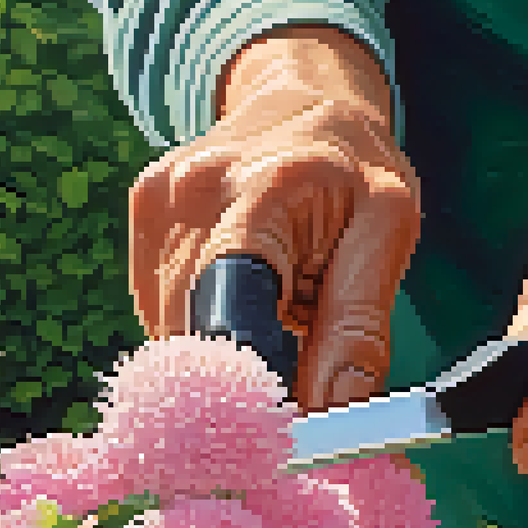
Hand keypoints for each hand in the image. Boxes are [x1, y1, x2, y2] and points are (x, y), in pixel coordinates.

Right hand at [128, 26, 419, 413]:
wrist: (303, 96)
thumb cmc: (355, 169)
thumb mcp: (389, 231)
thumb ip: (360, 324)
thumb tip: (337, 413)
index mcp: (263, 192)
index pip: (231, 309)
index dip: (249, 385)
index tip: (283, 431)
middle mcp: (191, 194)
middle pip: (197, 334)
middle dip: (246, 379)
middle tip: (299, 378)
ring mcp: (155, 205)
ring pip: (174, 332)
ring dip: (226, 352)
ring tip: (278, 315)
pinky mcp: (139, 216)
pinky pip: (163, 311)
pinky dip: (205, 327)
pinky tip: (246, 298)